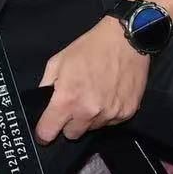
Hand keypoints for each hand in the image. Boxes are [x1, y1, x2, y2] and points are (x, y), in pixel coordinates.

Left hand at [35, 18, 150, 142]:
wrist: (126, 39)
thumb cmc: (90, 48)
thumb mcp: (58, 62)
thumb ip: (46, 86)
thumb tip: (44, 105)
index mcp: (67, 100)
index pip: (47, 133)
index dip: (44, 132)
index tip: (47, 127)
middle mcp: (88, 112)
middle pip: (72, 134)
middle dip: (70, 123)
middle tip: (76, 103)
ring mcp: (110, 114)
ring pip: (93, 127)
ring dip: (91, 117)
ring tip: (97, 95)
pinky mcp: (128, 112)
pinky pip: (112, 121)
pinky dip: (109, 113)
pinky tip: (111, 95)